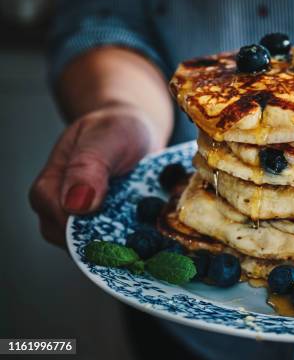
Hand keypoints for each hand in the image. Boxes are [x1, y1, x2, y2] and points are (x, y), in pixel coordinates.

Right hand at [29, 105, 163, 246]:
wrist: (137, 130)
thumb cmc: (115, 128)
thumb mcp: (103, 138)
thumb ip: (88, 167)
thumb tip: (75, 204)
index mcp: (52, 187)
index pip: (57, 220)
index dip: (84, 228)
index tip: (118, 225)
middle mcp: (66, 211)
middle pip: (76, 244)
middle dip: (109, 245)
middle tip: (143, 239)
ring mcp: (90, 222)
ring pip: (101, 249)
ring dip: (127, 247)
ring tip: (154, 238)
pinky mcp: (113, 228)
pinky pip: (121, 246)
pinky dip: (139, 244)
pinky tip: (158, 240)